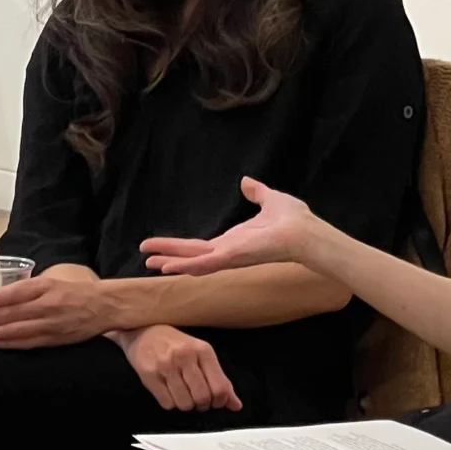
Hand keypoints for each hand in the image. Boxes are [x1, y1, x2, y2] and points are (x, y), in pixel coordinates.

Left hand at [0, 264, 133, 346]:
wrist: (107, 306)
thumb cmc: (78, 290)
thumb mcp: (53, 279)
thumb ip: (29, 288)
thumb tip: (1, 296)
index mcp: (45, 287)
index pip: (11, 294)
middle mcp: (47, 305)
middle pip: (8, 315)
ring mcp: (51, 324)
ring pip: (14, 331)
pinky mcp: (55, 339)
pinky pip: (26, 343)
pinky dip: (6, 344)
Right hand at [111, 324, 241, 412]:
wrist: (143, 331)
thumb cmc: (176, 344)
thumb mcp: (202, 355)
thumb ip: (220, 380)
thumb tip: (236, 405)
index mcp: (202, 350)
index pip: (219, 387)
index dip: (220, 401)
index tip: (216, 401)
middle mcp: (185, 357)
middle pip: (202, 397)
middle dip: (203, 405)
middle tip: (199, 401)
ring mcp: (166, 366)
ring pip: (185, 403)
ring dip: (187, 406)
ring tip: (184, 396)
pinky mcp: (149, 375)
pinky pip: (167, 403)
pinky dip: (171, 404)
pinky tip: (170, 393)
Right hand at [141, 177, 327, 278]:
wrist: (304, 231)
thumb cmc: (293, 220)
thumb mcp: (269, 200)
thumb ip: (257, 193)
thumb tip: (247, 182)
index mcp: (234, 241)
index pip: (201, 245)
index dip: (181, 247)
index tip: (163, 249)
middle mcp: (228, 252)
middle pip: (191, 254)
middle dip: (168, 254)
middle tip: (145, 256)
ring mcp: (229, 257)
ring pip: (192, 261)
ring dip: (171, 262)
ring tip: (149, 263)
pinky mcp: (232, 258)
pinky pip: (204, 263)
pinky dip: (186, 266)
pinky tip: (168, 267)